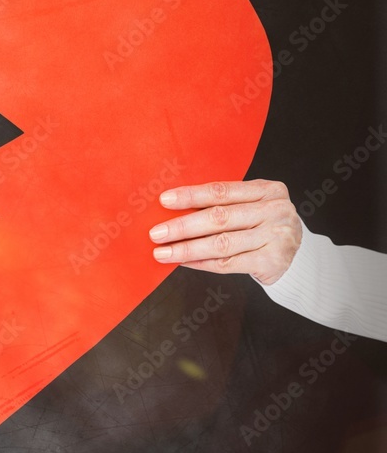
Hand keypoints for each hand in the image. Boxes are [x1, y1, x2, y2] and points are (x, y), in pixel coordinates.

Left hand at [149, 180, 302, 284]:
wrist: (295, 255)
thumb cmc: (261, 225)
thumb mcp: (250, 206)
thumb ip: (223, 204)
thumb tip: (173, 209)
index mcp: (268, 190)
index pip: (222, 191)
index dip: (191, 196)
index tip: (164, 200)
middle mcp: (275, 211)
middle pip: (220, 218)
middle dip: (183, 226)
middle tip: (156, 233)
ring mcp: (277, 237)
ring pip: (221, 244)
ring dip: (187, 249)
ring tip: (163, 252)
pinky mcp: (273, 261)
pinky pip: (228, 263)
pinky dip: (201, 263)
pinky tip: (183, 262)